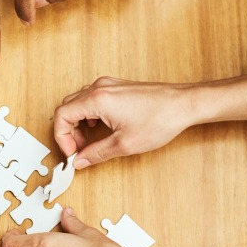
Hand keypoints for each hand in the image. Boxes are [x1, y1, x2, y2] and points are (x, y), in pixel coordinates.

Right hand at [53, 78, 197, 168]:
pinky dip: (88, 115)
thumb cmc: (160, 120)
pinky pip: (91, 99)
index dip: (61, 138)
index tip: (72, 153)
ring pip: (78, 103)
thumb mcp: (124, 144)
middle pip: (67, 108)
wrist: (184, 104)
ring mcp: (108, 85)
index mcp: (97, 99)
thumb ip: (96, 153)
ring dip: (78, 124)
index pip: (62, 115)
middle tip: (80, 150)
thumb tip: (80, 161)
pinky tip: (99, 128)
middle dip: (68, 132)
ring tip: (89, 142)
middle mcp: (99, 88)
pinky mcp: (117, 87)